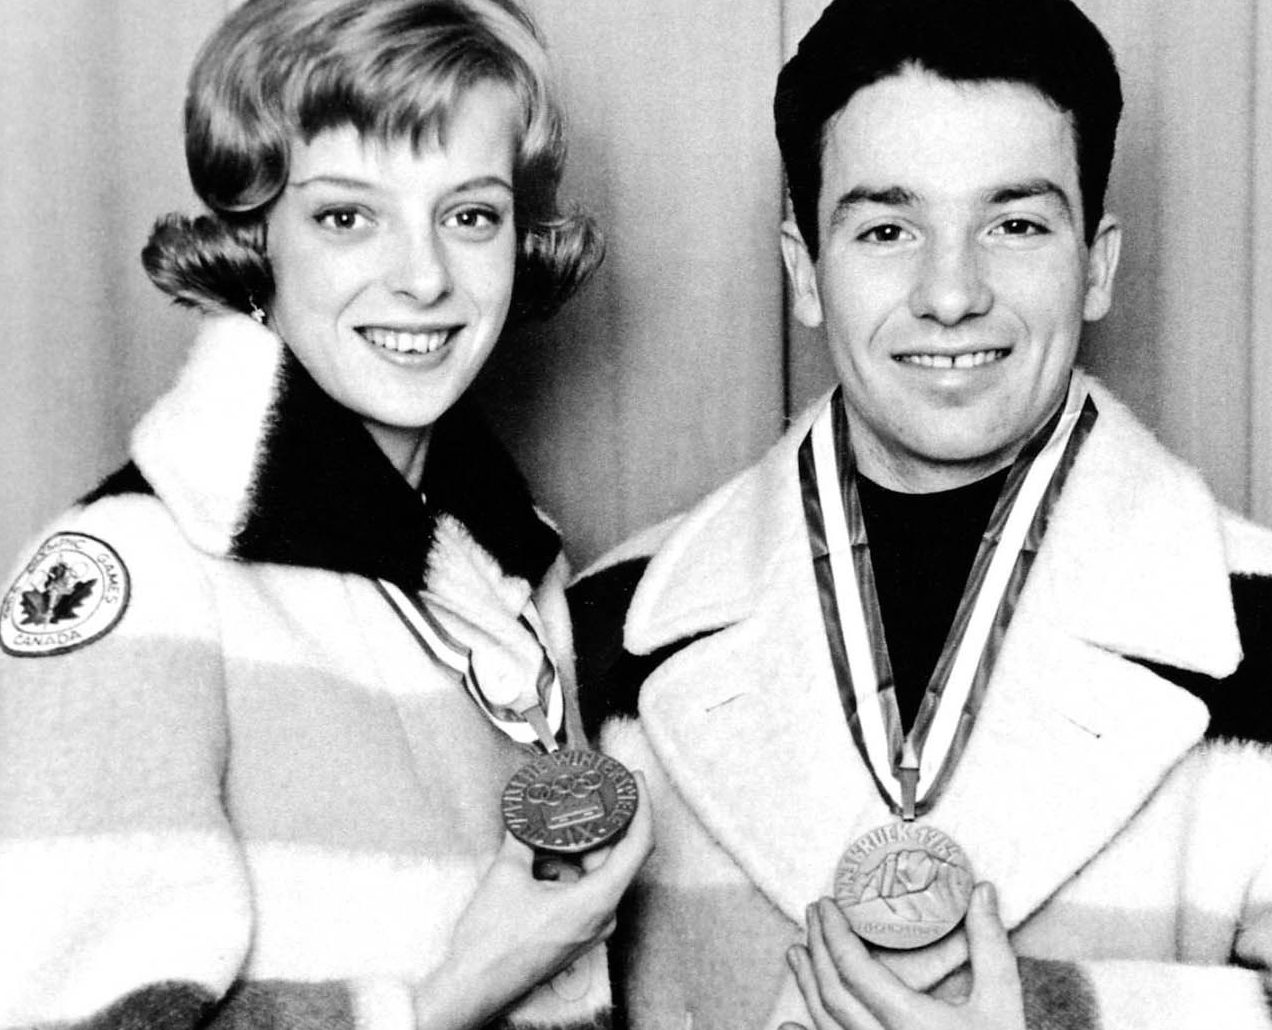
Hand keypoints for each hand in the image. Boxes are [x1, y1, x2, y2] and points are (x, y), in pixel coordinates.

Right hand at [414, 771, 653, 1029]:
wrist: (474, 987)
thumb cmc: (492, 942)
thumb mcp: (507, 874)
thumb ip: (523, 837)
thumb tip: (527, 811)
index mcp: (598, 901)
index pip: (638, 846)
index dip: (641, 807)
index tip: (635, 781)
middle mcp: (604, 916)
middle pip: (618, 856)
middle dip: (604, 822)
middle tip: (592, 790)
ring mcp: (592, 926)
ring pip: (599, 872)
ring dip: (581, 845)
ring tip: (560, 819)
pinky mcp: (578, 931)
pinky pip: (585, 888)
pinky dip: (571, 867)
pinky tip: (545, 853)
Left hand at [779, 882, 1023, 1029]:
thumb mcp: (1002, 1003)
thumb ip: (989, 946)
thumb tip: (982, 889)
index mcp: (910, 1022)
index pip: (854, 971)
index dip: (834, 933)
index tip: (825, 904)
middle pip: (833, 995)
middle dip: (817, 950)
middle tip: (811, 915)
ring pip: (827, 1026)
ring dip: (806, 987)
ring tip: (796, 953)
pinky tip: (788, 1023)